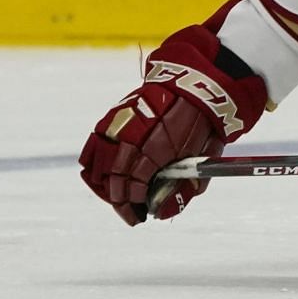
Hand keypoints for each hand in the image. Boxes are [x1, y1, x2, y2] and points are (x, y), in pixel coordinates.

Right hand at [78, 26, 265, 225]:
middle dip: (120, 201)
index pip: (133, 188)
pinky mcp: (113, 116)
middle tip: (131, 211)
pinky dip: (95, 165)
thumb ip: (185, 187)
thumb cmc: (204, 122)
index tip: (142, 215)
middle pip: (113, 180)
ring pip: (97, 166)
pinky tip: (105, 176)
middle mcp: (131, 138)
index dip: (134, 205)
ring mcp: (118, 126)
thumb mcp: (203, 157)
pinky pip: (93, 146)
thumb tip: (162, 213)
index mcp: (155, 149)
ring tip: (118, 196)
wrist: (198, 83)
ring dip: (105, 186)